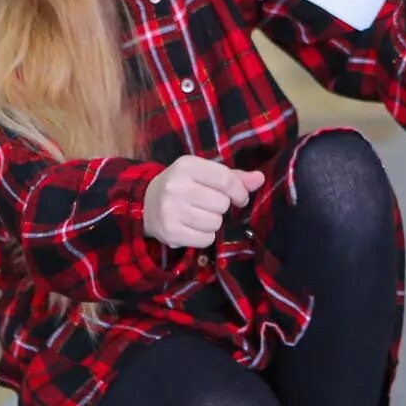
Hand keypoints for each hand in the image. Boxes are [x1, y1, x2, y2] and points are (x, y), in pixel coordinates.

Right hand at [142, 157, 264, 249]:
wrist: (145, 205)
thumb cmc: (182, 186)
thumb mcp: (203, 174)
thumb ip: (232, 177)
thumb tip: (260, 179)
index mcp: (186, 166)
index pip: (225, 179)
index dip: (239, 191)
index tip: (240, 198)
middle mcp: (176, 187)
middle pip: (222, 204)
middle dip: (221, 207)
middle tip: (207, 205)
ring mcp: (171, 211)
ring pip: (215, 223)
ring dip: (213, 222)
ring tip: (198, 215)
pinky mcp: (170, 233)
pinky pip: (206, 239)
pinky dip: (205, 236)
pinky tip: (192, 227)